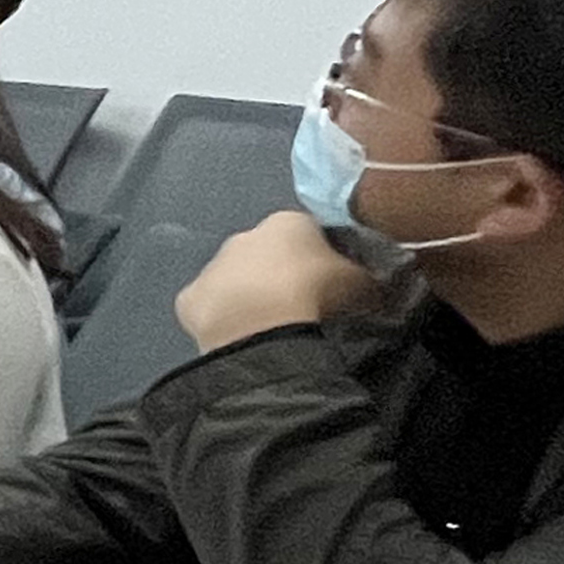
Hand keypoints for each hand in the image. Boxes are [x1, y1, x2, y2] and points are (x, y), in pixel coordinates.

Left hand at [174, 211, 375, 350]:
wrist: (268, 333)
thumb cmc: (322, 299)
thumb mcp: (364, 284)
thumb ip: (368, 275)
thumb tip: (374, 278)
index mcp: (288, 222)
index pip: (309, 235)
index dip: (322, 262)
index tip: (331, 290)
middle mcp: (244, 235)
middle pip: (267, 256)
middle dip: (280, 278)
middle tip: (300, 312)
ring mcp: (213, 267)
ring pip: (234, 281)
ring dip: (249, 299)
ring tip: (270, 331)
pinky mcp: (189, 300)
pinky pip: (209, 310)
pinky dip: (222, 322)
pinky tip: (239, 341)